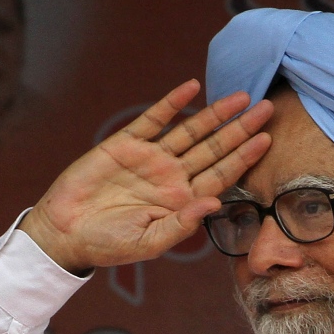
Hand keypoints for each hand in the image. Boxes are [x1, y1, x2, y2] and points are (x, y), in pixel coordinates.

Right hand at [19, 79, 272, 272]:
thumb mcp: (149, 243)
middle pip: (214, 148)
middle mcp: (173, 176)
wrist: (66, 232)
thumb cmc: (110, 245)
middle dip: (240, 129)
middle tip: (267, 108)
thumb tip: (214, 202)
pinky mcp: (126, 144)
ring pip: (191, 130)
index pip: (221, 174)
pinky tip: (190, 88)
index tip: (266, 139)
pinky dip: (172, 103)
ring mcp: (151, 158)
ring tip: (240, 97)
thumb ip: (182, 225)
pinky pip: (153, 119)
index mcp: (183, 200)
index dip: (244, 157)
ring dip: (215, 113)